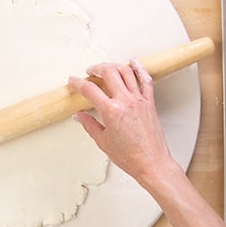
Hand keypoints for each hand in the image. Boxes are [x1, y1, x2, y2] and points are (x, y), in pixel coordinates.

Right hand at [68, 59, 171, 183]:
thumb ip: (89, 124)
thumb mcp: (102, 141)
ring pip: (126, 71)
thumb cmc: (130, 156)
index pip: (90, 89)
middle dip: (96, 68)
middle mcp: (125, 101)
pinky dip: (139, 68)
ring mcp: (139, 100)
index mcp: (111, 111)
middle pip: (109, 72)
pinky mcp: (149, 102)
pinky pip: (145, 79)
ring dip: (114, 65)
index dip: (78, 83)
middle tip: (90, 71)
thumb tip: (79, 116)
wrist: (152, 163)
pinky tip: (133, 62)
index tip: (73, 81)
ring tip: (106, 67)